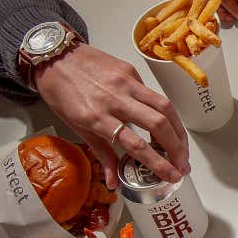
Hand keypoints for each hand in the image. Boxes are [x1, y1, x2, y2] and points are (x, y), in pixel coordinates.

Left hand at [35, 44, 189, 188]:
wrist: (54, 56)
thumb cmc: (60, 94)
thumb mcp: (75, 127)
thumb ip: (101, 153)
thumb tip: (114, 182)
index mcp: (95, 118)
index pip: (135, 144)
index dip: (158, 163)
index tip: (173, 176)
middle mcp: (114, 99)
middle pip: (158, 124)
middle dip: (177, 147)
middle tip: (183, 164)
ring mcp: (125, 83)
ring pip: (164, 106)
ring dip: (179, 130)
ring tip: (183, 147)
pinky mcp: (131, 71)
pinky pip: (153, 94)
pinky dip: (165, 112)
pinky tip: (167, 124)